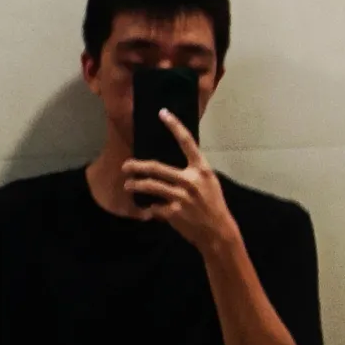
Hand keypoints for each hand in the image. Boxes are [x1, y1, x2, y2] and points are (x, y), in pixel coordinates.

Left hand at [122, 109, 239, 250]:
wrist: (218, 231)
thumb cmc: (213, 205)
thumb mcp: (209, 183)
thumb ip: (192, 172)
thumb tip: (171, 165)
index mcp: (201, 169)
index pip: (187, 142)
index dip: (174, 126)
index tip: (163, 113)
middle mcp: (191, 180)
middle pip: (156, 167)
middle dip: (137, 166)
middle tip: (126, 166)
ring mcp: (182, 197)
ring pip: (151, 186)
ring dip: (136, 185)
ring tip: (128, 185)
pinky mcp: (174, 213)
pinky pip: (154, 207)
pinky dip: (150, 209)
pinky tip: (149, 210)